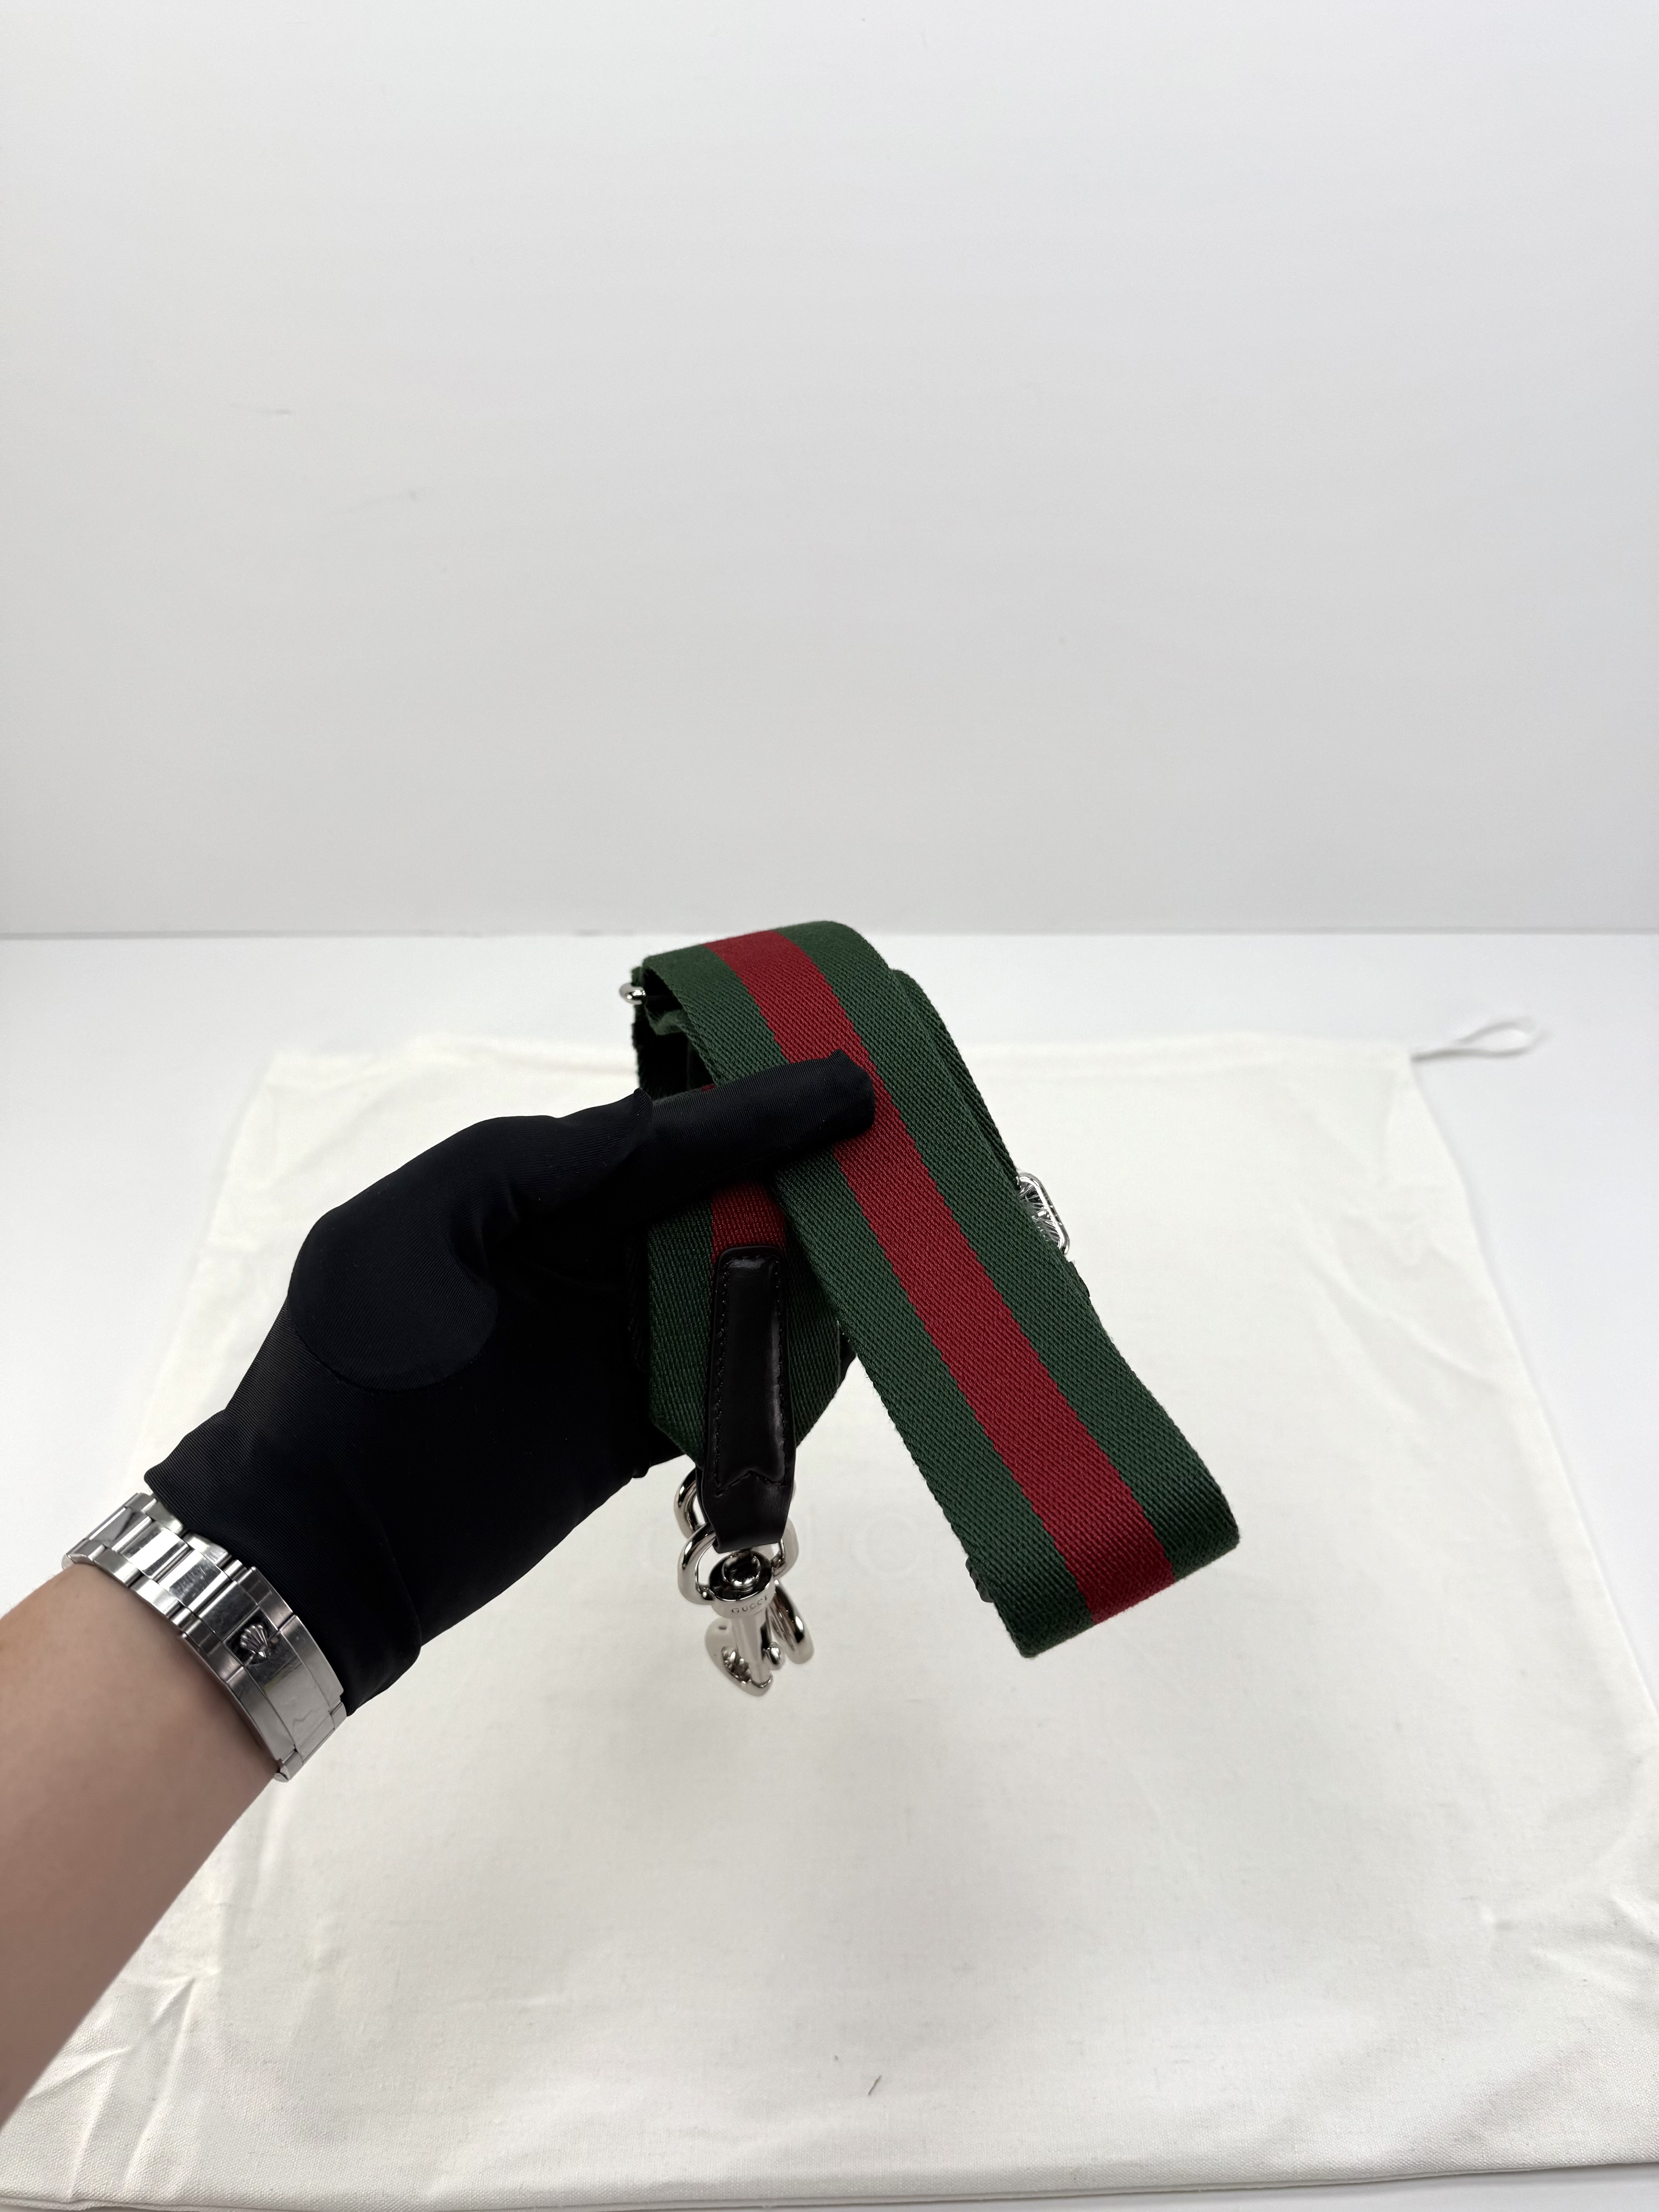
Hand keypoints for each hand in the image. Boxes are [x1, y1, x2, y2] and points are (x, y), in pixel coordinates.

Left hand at [147, 1055, 872, 1709]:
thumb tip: (650, 1135)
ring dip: (796, 1266)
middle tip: (891, 1148)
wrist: (312, 1564)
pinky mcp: (622, 1424)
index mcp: (517, 1196)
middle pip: (700, 1198)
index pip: (653, 1138)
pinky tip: (839, 1341)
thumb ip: (528, 1173)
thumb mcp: (412, 1242)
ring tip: (890, 1237)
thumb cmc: (350, 1397)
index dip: (749, 1113)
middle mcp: (569, 1256)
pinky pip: (718, 1382)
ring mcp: (600, 1342)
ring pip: (721, 1285)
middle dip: (789, 1173)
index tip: (842, 1087)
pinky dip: (775, 1366)